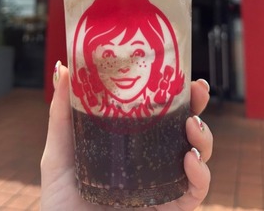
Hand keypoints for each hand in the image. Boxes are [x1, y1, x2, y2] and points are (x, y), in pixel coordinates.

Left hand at [40, 62, 212, 209]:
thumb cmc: (62, 204)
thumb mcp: (60, 154)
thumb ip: (62, 114)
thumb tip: (63, 68)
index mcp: (131, 147)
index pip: (159, 116)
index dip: (174, 94)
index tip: (180, 74)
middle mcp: (152, 164)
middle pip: (186, 132)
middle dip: (198, 108)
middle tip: (198, 90)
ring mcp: (164, 187)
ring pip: (199, 157)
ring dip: (203, 137)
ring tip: (192, 125)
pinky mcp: (173, 210)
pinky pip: (197, 191)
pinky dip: (201, 174)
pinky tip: (190, 159)